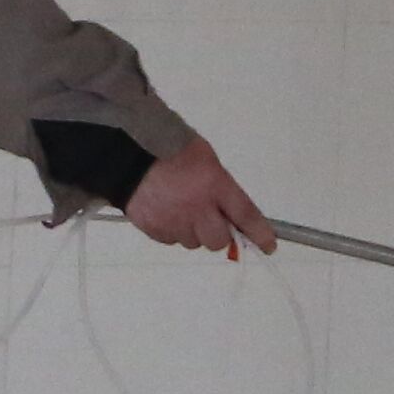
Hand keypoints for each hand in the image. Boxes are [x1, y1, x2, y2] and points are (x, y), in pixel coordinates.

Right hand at [120, 136, 274, 257]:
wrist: (125, 152)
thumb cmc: (170, 147)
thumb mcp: (205, 158)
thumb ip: (221, 187)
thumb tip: (234, 214)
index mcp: (213, 184)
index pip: (244, 215)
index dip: (259, 233)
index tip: (268, 246)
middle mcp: (196, 208)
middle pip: (218, 241)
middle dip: (218, 233)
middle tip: (211, 219)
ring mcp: (173, 222)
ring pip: (194, 243)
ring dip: (194, 232)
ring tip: (181, 209)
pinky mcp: (154, 230)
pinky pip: (172, 240)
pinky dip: (173, 230)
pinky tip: (165, 211)